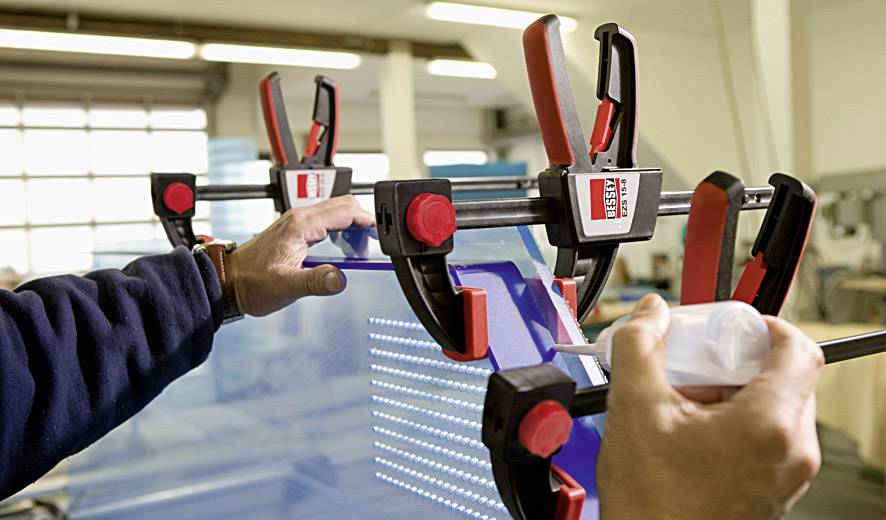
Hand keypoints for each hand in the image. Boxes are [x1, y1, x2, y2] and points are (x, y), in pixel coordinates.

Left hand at [227, 195, 374, 316]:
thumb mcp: (286, 287)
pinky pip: (325, 221)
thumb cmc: (250, 282)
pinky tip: (340, 250)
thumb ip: (316, 282)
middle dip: (363, 222)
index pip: (345, 211)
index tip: (382, 233)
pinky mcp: (294, 230)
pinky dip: (340, 230)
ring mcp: (296, 222)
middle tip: (372, 245)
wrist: (227, 280)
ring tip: (358, 250)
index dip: (368, 220)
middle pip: (343, 205)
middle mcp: (299, 217)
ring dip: (352, 226)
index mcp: (301, 225)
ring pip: (335, 212)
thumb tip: (340, 279)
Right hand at [597, 294, 823, 519]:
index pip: (798, 351)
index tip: (735, 326)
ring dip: (734, 392)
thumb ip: (640, 346)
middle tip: (697, 360)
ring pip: (776, 410)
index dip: (766, 326)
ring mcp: (784, 477)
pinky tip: (691, 426)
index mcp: (768, 425)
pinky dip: (737, 422)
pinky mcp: (771, 492)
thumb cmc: (651, 502)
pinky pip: (768, 440)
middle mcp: (790, 453)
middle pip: (786, 379)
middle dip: (737, 361)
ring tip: (685, 397)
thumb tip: (649, 315)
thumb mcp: (635, 406)